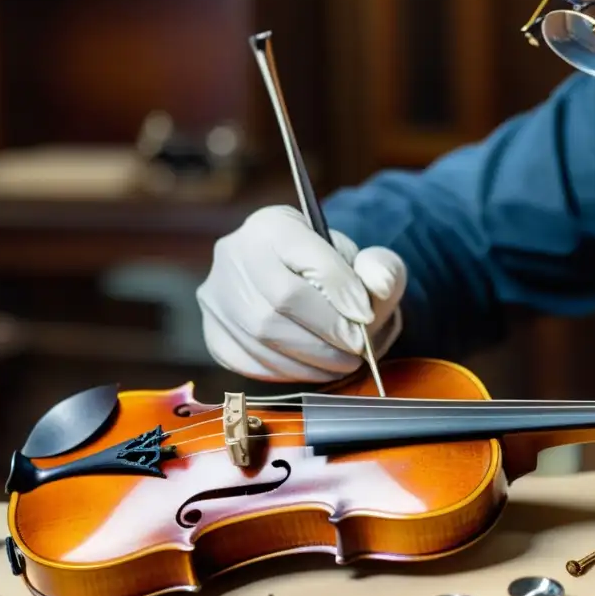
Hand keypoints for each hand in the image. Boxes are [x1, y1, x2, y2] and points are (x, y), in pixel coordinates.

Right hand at [196, 205, 406, 381]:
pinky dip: (286, 371)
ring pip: (263, 335)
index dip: (342, 292)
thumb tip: (379, 284)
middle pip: (281, 301)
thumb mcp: (366, 263)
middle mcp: (234, 253)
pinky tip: (311, 367)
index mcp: (273, 224)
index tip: (366, 316)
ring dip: (311, 359)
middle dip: (327, 333)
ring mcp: (215, 294)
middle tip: (356, 348)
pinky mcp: (212, 331)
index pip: (308, 258)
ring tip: (341, 362)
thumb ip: (382, 269)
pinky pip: (248, 360)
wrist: (303, 291)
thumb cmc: (336, 276)